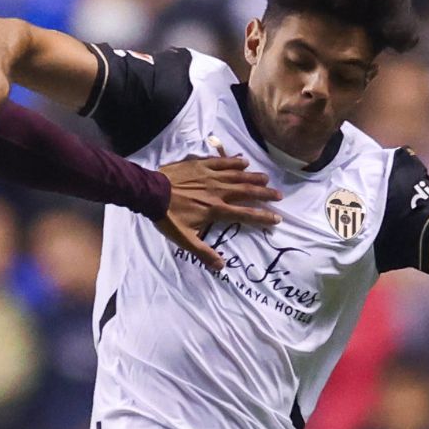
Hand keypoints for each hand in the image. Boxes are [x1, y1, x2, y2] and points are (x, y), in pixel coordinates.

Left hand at [153, 156, 281, 269]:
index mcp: (216, 210)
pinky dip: (233, 161)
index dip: (262, 217)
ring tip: (266, 179)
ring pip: (237, 175)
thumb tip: (221, 267)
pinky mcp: (200, 165)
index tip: (276, 218)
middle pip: (246, 192)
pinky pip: (221, 161)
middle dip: (264, 194)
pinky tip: (243, 160)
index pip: (245, 214)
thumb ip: (203, 252)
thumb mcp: (184, 239)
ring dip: (253, 177)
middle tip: (278, 195)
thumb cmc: (168, 217)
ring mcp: (209, 176)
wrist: (151, 193)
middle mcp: (218, 192)